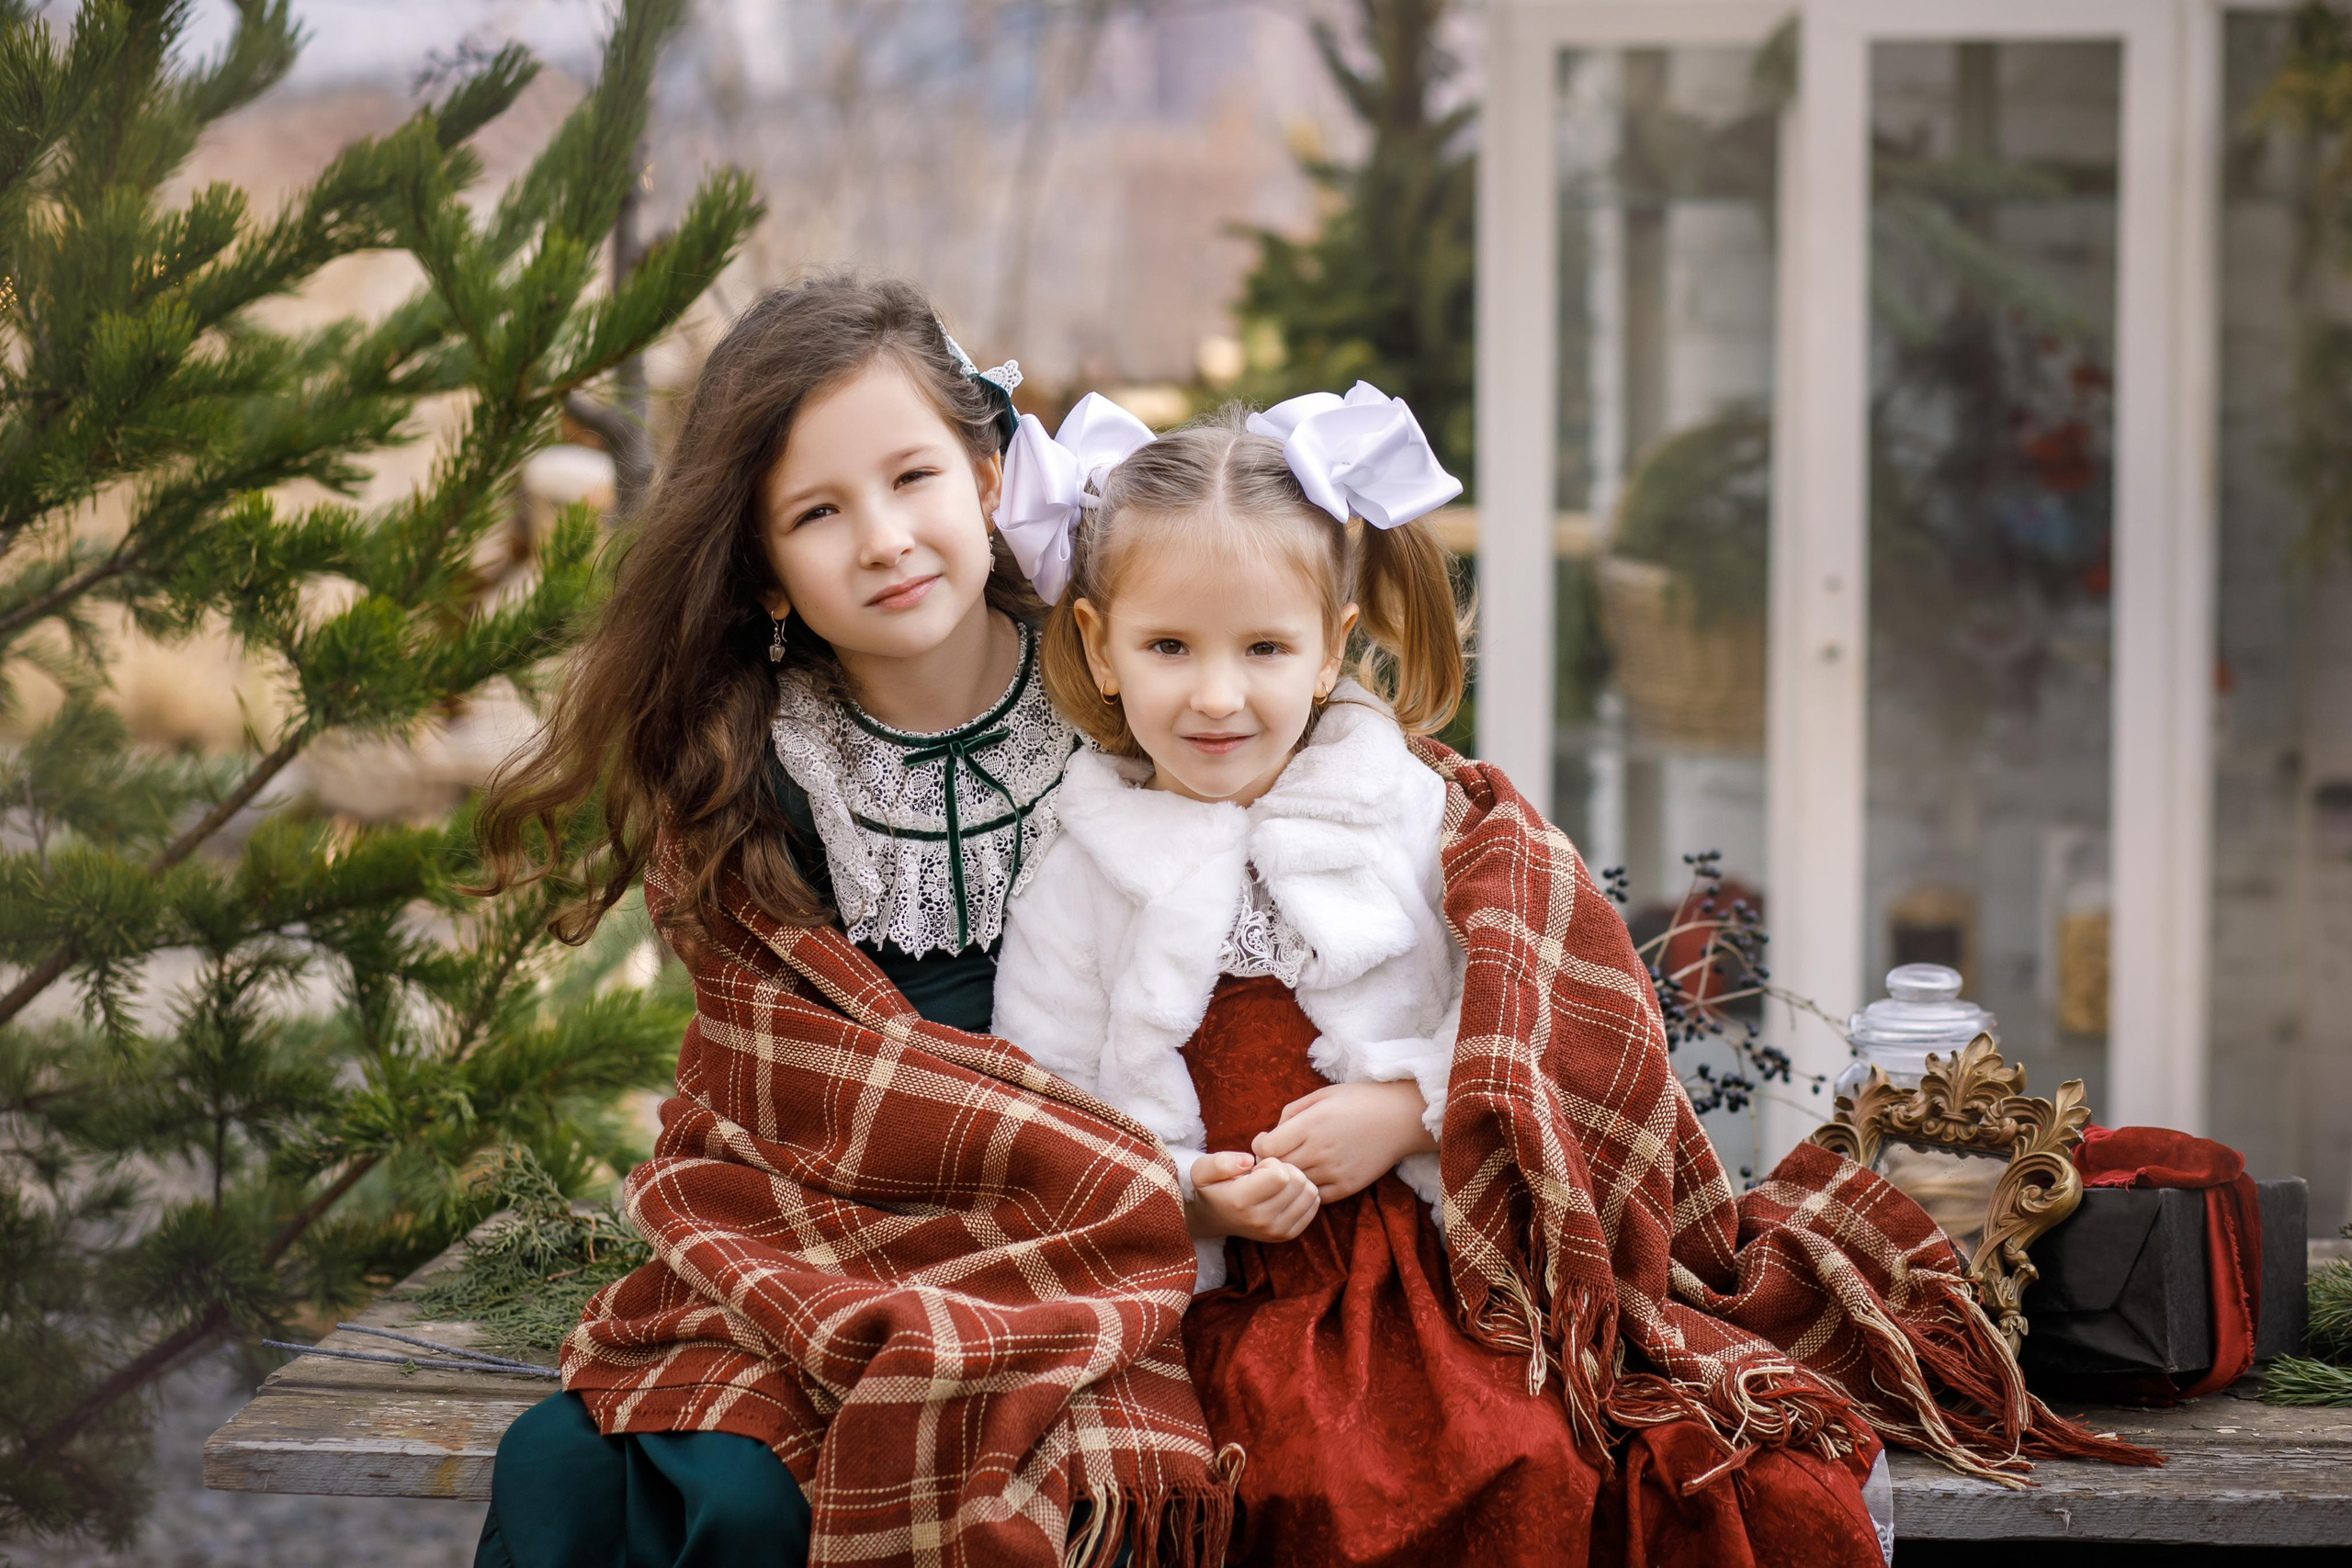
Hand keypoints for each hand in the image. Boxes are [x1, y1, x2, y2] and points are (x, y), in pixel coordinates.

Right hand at [1186, 1150, 1318, 1242]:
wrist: (1214, 1218)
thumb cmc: (1212, 1188)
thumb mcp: (1203, 1169)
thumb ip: (1221, 1162)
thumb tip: (1248, 1160)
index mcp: (1241, 1202)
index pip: (1280, 1175)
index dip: (1272, 1162)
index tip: (1258, 1167)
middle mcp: (1261, 1220)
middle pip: (1298, 1182)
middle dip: (1286, 1170)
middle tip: (1267, 1175)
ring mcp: (1276, 1231)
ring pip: (1310, 1193)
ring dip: (1296, 1181)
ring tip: (1276, 1184)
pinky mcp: (1287, 1235)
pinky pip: (1313, 1205)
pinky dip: (1303, 1194)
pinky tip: (1285, 1194)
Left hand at [1251, 1080, 1434, 1202]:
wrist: (1400, 1118)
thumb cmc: (1358, 1100)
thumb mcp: (1321, 1095)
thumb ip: (1291, 1112)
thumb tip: (1270, 1135)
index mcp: (1310, 1125)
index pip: (1266, 1148)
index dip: (1260, 1146)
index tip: (1265, 1141)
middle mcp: (1319, 1151)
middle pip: (1278, 1169)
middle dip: (1270, 1163)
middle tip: (1275, 1157)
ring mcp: (1334, 1172)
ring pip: (1295, 1185)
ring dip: (1289, 1178)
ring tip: (1295, 1165)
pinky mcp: (1347, 1186)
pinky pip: (1316, 1197)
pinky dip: (1309, 1189)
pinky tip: (1313, 1175)